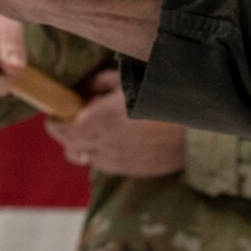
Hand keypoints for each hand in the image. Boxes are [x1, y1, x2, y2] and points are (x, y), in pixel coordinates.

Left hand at [44, 70, 185, 177]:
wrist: (196, 128)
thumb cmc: (160, 96)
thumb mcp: (126, 80)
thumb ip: (96, 84)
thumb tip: (76, 92)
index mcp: (103, 119)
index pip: (62, 129)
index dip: (54, 121)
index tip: (54, 111)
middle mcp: (106, 144)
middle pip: (69, 147)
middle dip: (66, 133)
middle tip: (72, 118)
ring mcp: (118, 161)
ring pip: (86, 157)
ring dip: (84, 144)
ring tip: (98, 127)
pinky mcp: (130, 170)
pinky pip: (105, 163)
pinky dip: (102, 152)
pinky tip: (116, 137)